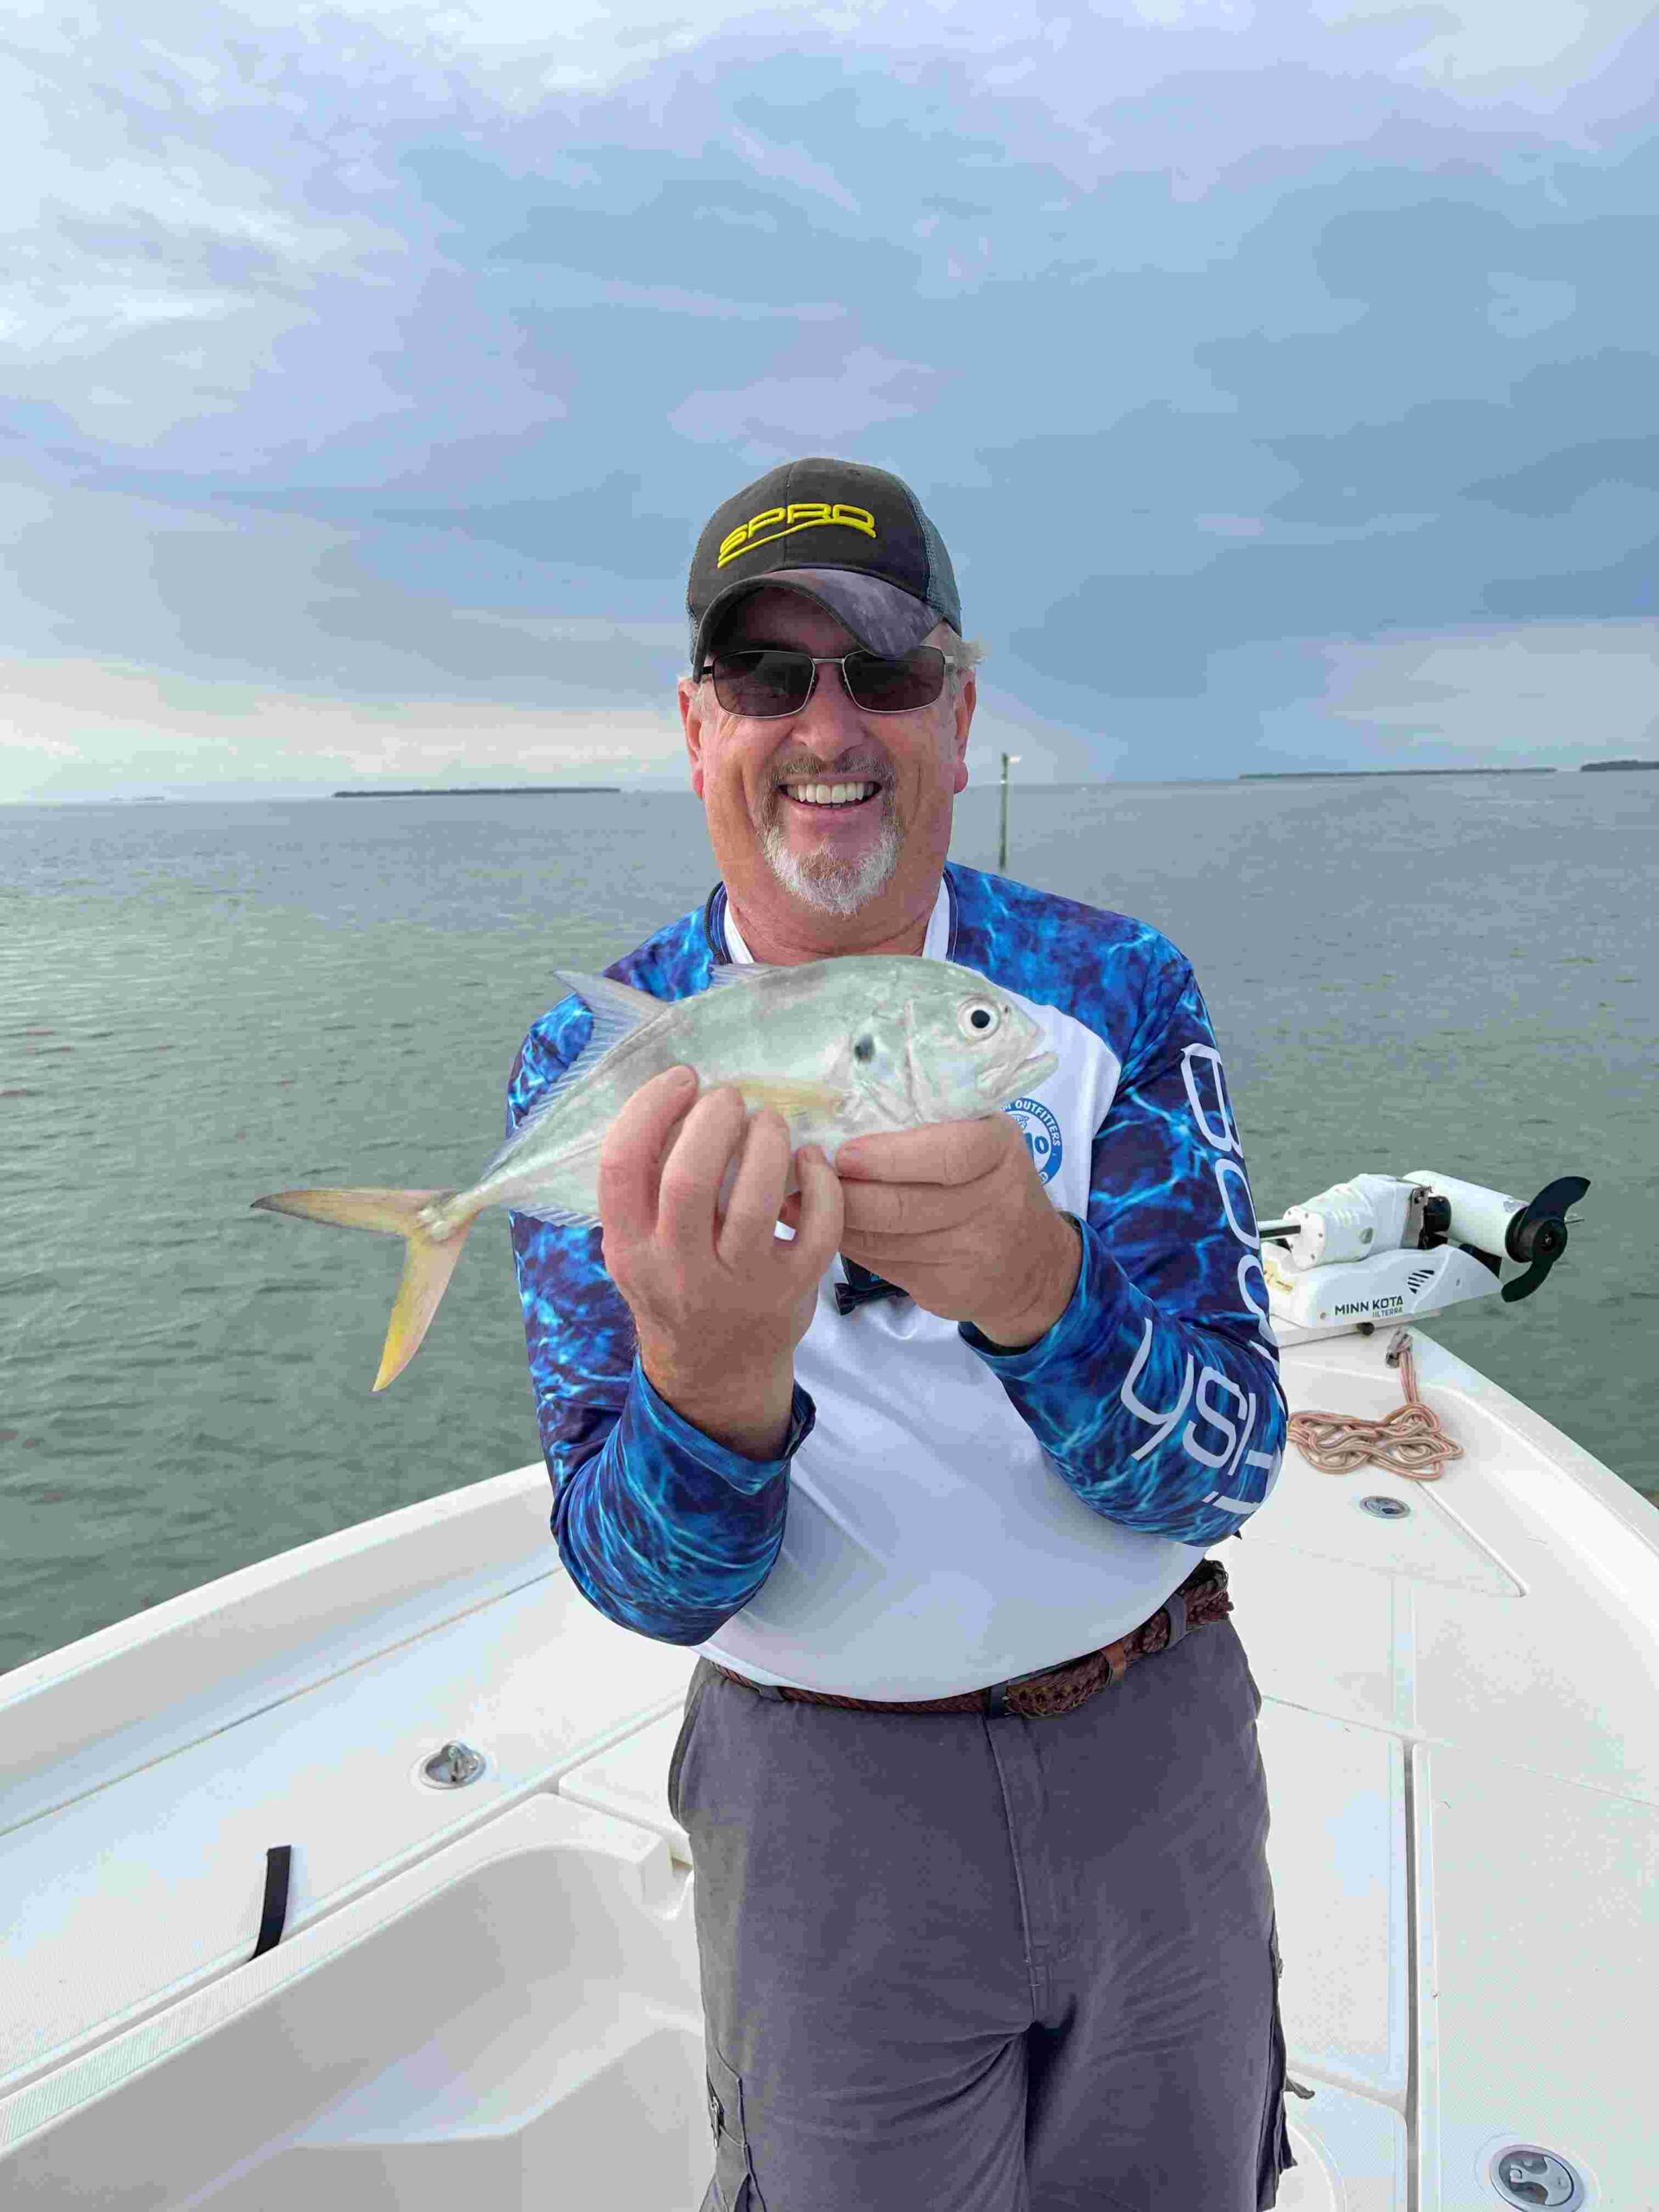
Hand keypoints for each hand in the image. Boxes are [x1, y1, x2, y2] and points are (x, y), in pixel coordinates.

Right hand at [598, 1067, 843, 1456]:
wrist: (715, 1370)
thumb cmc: (675, 1285)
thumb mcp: (637, 1244)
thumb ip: (645, 1185)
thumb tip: (678, 1093)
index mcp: (628, 1246)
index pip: (621, 1164)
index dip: (650, 1108)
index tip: (682, 1080)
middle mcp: (677, 1269)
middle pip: (690, 1178)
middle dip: (715, 1120)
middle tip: (730, 1099)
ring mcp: (738, 1284)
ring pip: (756, 1201)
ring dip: (768, 1142)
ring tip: (770, 1121)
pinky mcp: (791, 1289)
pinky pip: (817, 1228)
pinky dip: (821, 1184)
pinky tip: (811, 1161)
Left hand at [791, 1114, 1081, 1347]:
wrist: (1031, 1264)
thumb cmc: (991, 1181)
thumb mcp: (982, 1139)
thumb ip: (932, 1127)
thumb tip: (842, 1120)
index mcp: (1000, 1152)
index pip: (947, 1155)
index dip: (889, 1158)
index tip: (844, 1154)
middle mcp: (993, 1205)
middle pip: (903, 1206)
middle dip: (845, 1193)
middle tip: (803, 1176)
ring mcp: (971, 1255)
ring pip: (884, 1240)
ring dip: (835, 1221)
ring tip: (799, 1202)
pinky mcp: (947, 1290)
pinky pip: (882, 1264)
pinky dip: (851, 1245)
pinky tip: (830, 1229)